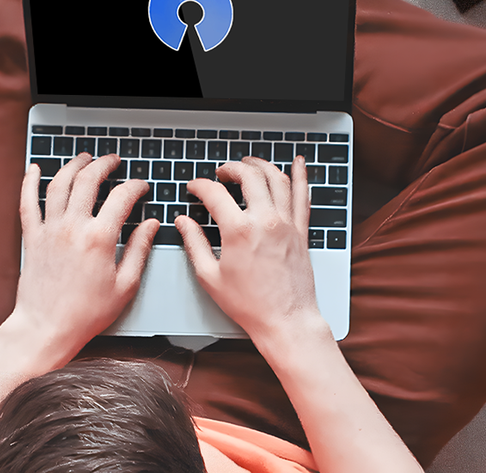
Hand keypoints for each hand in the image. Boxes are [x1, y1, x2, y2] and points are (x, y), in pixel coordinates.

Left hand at [10, 153, 157, 359]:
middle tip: (113, 160)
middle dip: (103, 164)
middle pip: (88, 180)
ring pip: (59, 184)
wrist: (46, 328)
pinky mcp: (32, 238)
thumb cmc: (86, 313)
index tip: (141, 186)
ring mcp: (49, 230)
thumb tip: (150, 225)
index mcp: (99, 238)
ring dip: (73, 165)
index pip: (121, 197)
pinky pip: (28, 203)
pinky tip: (33, 169)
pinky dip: (29, 182)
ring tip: (84, 158)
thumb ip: (139, 250)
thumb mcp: (125, 285)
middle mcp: (73, 227)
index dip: (135, 186)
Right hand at [175, 155, 323, 339]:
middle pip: (249, 175)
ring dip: (261, 164)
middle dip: (231, 168)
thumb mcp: (210, 277)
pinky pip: (302, 196)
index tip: (194, 187)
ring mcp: (286, 224)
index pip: (215, 193)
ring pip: (276, 179)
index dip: (200, 185)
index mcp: (239, 231)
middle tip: (221, 173)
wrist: (286, 321)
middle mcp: (265, 221)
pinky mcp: (301, 231)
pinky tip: (298, 163)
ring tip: (250, 163)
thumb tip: (183, 223)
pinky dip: (300, 175)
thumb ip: (194, 244)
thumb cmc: (250, 305)